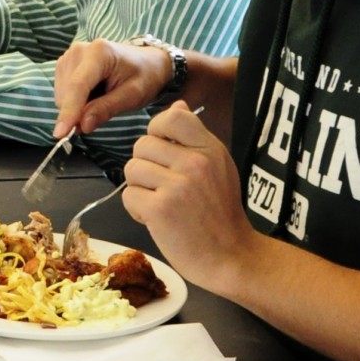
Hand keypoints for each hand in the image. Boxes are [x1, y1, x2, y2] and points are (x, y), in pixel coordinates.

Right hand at [50, 38, 173, 138]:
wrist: (147, 61)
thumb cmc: (144, 76)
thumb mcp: (133, 95)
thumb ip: (106, 109)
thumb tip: (82, 125)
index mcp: (99, 53)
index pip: (78, 86)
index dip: (68, 111)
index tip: (60, 133)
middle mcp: (79, 50)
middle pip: (66, 92)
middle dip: (77, 112)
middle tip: (101, 114)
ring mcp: (69, 56)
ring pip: (61, 94)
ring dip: (77, 106)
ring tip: (101, 98)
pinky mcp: (65, 64)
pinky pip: (62, 92)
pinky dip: (75, 101)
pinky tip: (93, 95)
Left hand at [120, 104, 255, 286]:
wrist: (231, 256)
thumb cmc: (220, 213)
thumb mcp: (218, 166)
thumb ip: (194, 137)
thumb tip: (177, 104)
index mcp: (210, 148)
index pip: (171, 117)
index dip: (157, 132)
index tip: (163, 152)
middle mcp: (195, 162)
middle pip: (142, 145)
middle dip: (145, 167)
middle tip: (164, 189)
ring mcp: (177, 186)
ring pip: (131, 170)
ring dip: (140, 189)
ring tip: (162, 204)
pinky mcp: (160, 209)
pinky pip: (128, 196)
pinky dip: (137, 211)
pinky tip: (158, 220)